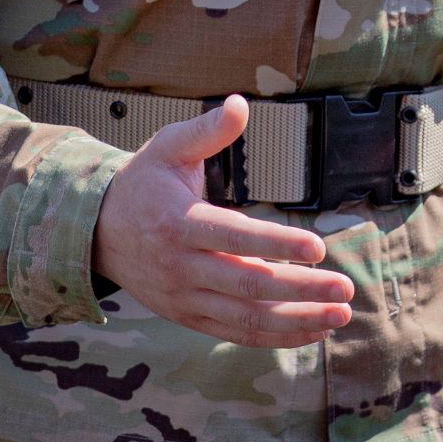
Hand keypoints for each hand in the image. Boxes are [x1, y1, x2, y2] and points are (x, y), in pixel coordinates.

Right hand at [89, 97, 354, 347]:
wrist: (97, 232)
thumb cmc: (143, 183)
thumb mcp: (167, 148)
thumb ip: (207, 130)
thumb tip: (241, 103)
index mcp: (179, 222)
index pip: (234, 236)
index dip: (276, 243)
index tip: (318, 247)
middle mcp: (182, 267)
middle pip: (248, 285)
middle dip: (301, 290)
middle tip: (345, 289)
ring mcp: (185, 298)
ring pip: (246, 318)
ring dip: (297, 321)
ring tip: (340, 316)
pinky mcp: (189, 317)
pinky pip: (237, 334)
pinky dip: (277, 338)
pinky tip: (312, 331)